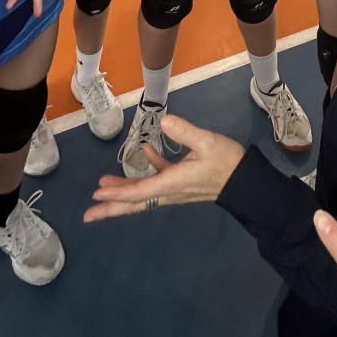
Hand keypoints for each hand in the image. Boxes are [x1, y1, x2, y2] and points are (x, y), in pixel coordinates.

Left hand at [84, 116, 244, 222]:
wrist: (246, 181)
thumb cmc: (227, 163)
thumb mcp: (207, 143)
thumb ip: (185, 132)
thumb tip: (164, 121)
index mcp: (172, 183)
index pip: (139, 191)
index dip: (117, 192)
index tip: (98, 193)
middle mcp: (169, 190)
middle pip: (136, 202)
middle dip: (112, 207)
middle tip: (89, 214)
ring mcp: (175, 188)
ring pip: (143, 193)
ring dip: (124, 190)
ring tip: (104, 185)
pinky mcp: (182, 181)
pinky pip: (160, 178)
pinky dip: (150, 168)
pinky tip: (144, 152)